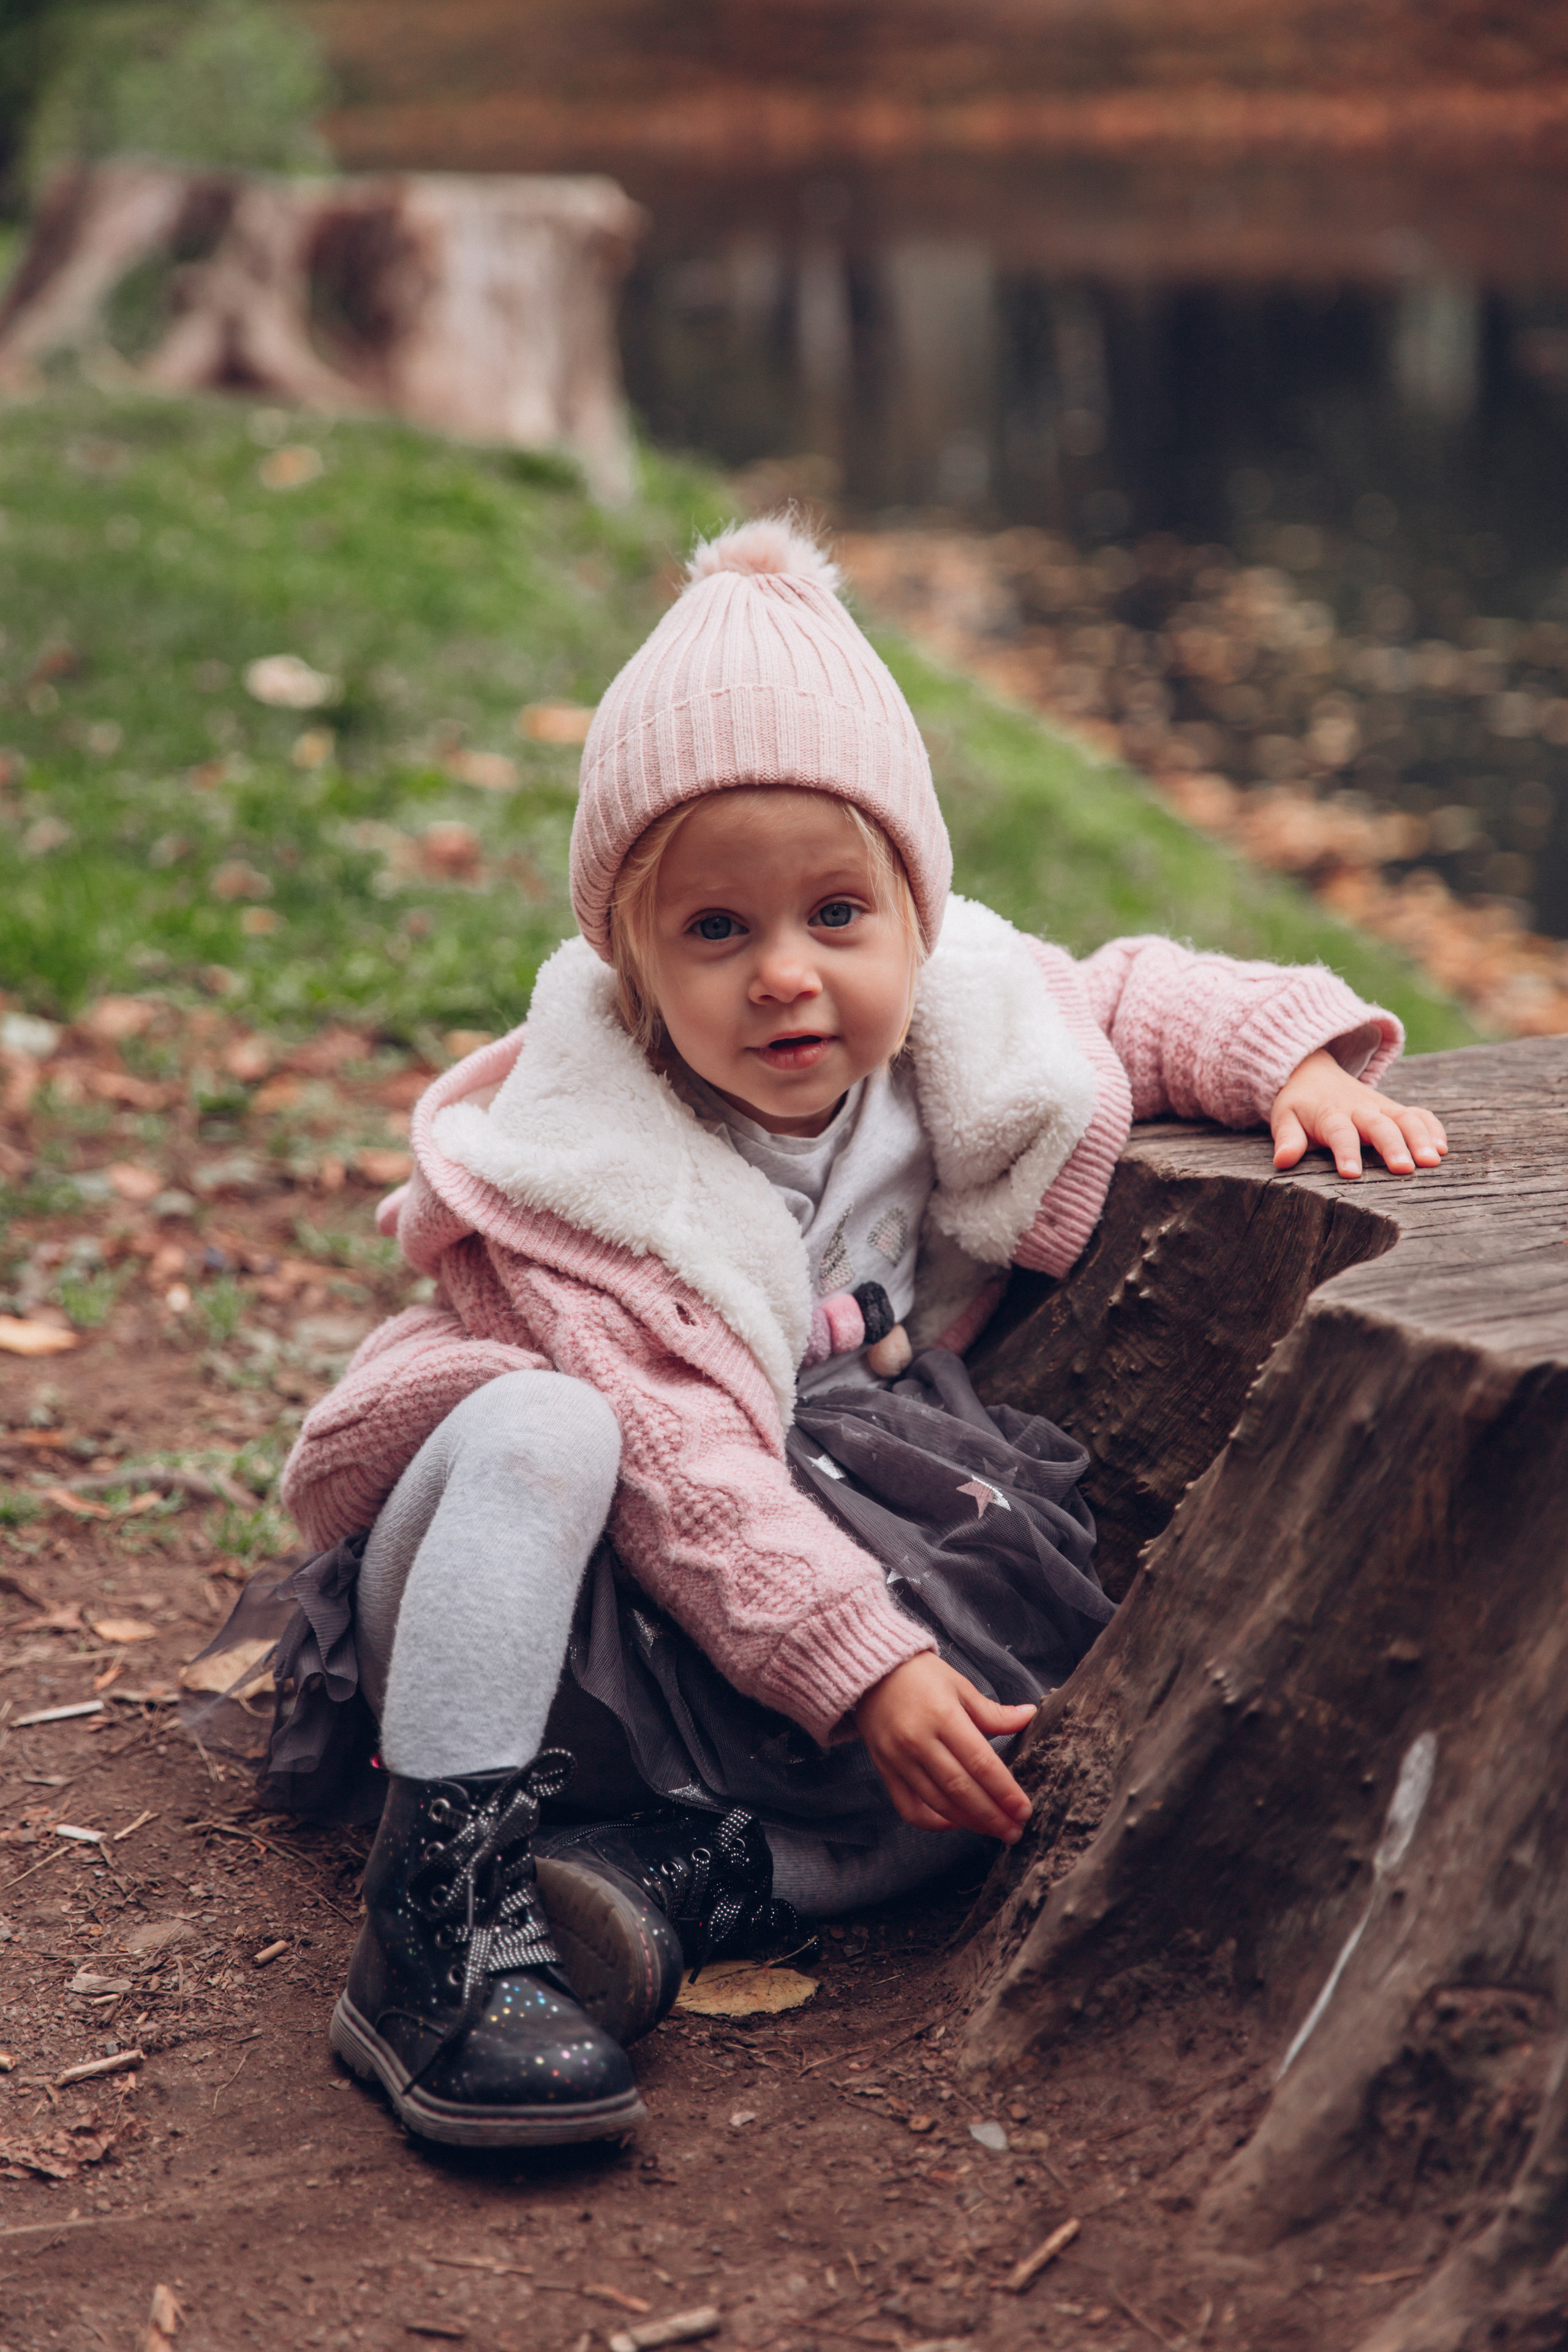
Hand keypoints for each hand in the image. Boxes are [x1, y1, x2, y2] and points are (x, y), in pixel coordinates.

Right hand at [854, 1654, 1036, 1841]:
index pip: (981, 1763)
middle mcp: (919, 1741)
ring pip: (939, 1803)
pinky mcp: (885, 1770)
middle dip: (993, 1815)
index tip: (1024, 1810)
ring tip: (994, 1830)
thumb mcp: (959, 1685)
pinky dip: (932, 1822)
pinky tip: (955, 1823)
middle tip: (1015, 1832)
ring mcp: (899, 1759)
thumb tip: (1028, 1716)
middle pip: (962, 1789)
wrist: (872, 1673)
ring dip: (970, 1822)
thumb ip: (992, 1712)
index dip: (1005, 1791)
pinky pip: (908, 1808)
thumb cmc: (920, 1675)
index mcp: (943, 1716)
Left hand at [1270, 1048, 1447, 1180]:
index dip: (1346, 1152)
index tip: (1352, 1174)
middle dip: (1393, 1146)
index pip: (1339, 1133)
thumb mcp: (1285, 1118)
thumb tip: (1282, 1160)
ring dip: (1421, 1137)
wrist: (1314, 1072)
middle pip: (1379, 1125)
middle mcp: (1359, 1110)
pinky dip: (1432, 1127)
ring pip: (1405, 1118)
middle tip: (1405, 1169)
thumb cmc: (1299, 1105)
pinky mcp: (1394, 1109)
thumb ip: (1287, 1139)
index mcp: (1330, 1114)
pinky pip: (1418, 1114)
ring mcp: (1381, 1108)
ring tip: (1433, 1160)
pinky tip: (1443, 1148)